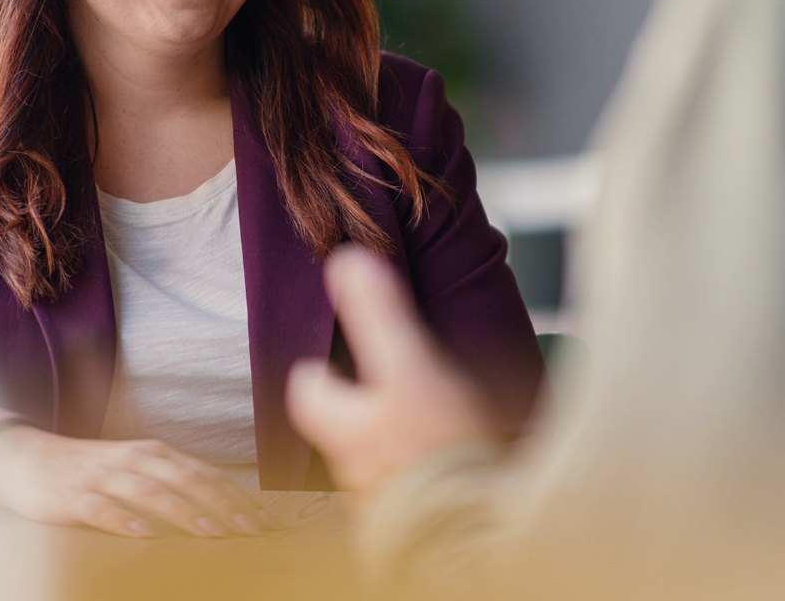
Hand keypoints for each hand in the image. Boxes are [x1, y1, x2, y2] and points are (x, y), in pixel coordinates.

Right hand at [0, 424, 269, 538]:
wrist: (25, 458)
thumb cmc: (90, 471)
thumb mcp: (134, 470)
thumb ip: (170, 484)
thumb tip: (218, 509)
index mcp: (154, 453)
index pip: (206, 474)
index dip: (238, 497)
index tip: (266, 522)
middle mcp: (133, 459)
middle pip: (187, 480)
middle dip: (224, 506)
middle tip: (252, 531)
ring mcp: (102, 475)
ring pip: (150, 492)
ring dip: (184, 512)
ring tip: (211, 534)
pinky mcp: (72, 495)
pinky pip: (101, 508)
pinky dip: (124, 520)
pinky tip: (144, 535)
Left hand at [286, 245, 496, 500]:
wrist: (479, 525)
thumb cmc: (440, 444)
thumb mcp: (411, 364)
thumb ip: (378, 314)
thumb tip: (346, 260)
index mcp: (345, 426)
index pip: (306, 392)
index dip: (317, 373)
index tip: (335, 362)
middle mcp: (354, 467)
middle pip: (340, 429)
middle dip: (358, 410)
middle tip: (384, 388)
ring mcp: (383, 500)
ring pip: (371, 461)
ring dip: (388, 445)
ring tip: (421, 426)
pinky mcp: (417, 521)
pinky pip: (406, 492)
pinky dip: (417, 476)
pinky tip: (444, 466)